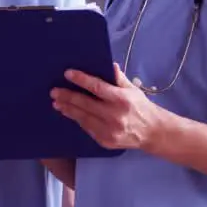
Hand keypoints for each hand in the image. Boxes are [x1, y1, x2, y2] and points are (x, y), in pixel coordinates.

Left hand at [51, 64, 169, 150]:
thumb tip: (108, 64)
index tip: (68, 74)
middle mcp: (114, 115)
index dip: (81, 80)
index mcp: (122, 99)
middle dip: (68, 97)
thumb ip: (118, 78)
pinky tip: (70, 113)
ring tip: (57, 103)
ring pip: (83, 118)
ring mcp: (109, 130)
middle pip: (86, 104)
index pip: (97, 88)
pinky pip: (87, 128)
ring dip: (68, 109)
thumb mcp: (133, 89)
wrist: (151, 132)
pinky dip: (78, 120)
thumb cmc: (141, 107)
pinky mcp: (105, 141)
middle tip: (54, 91)